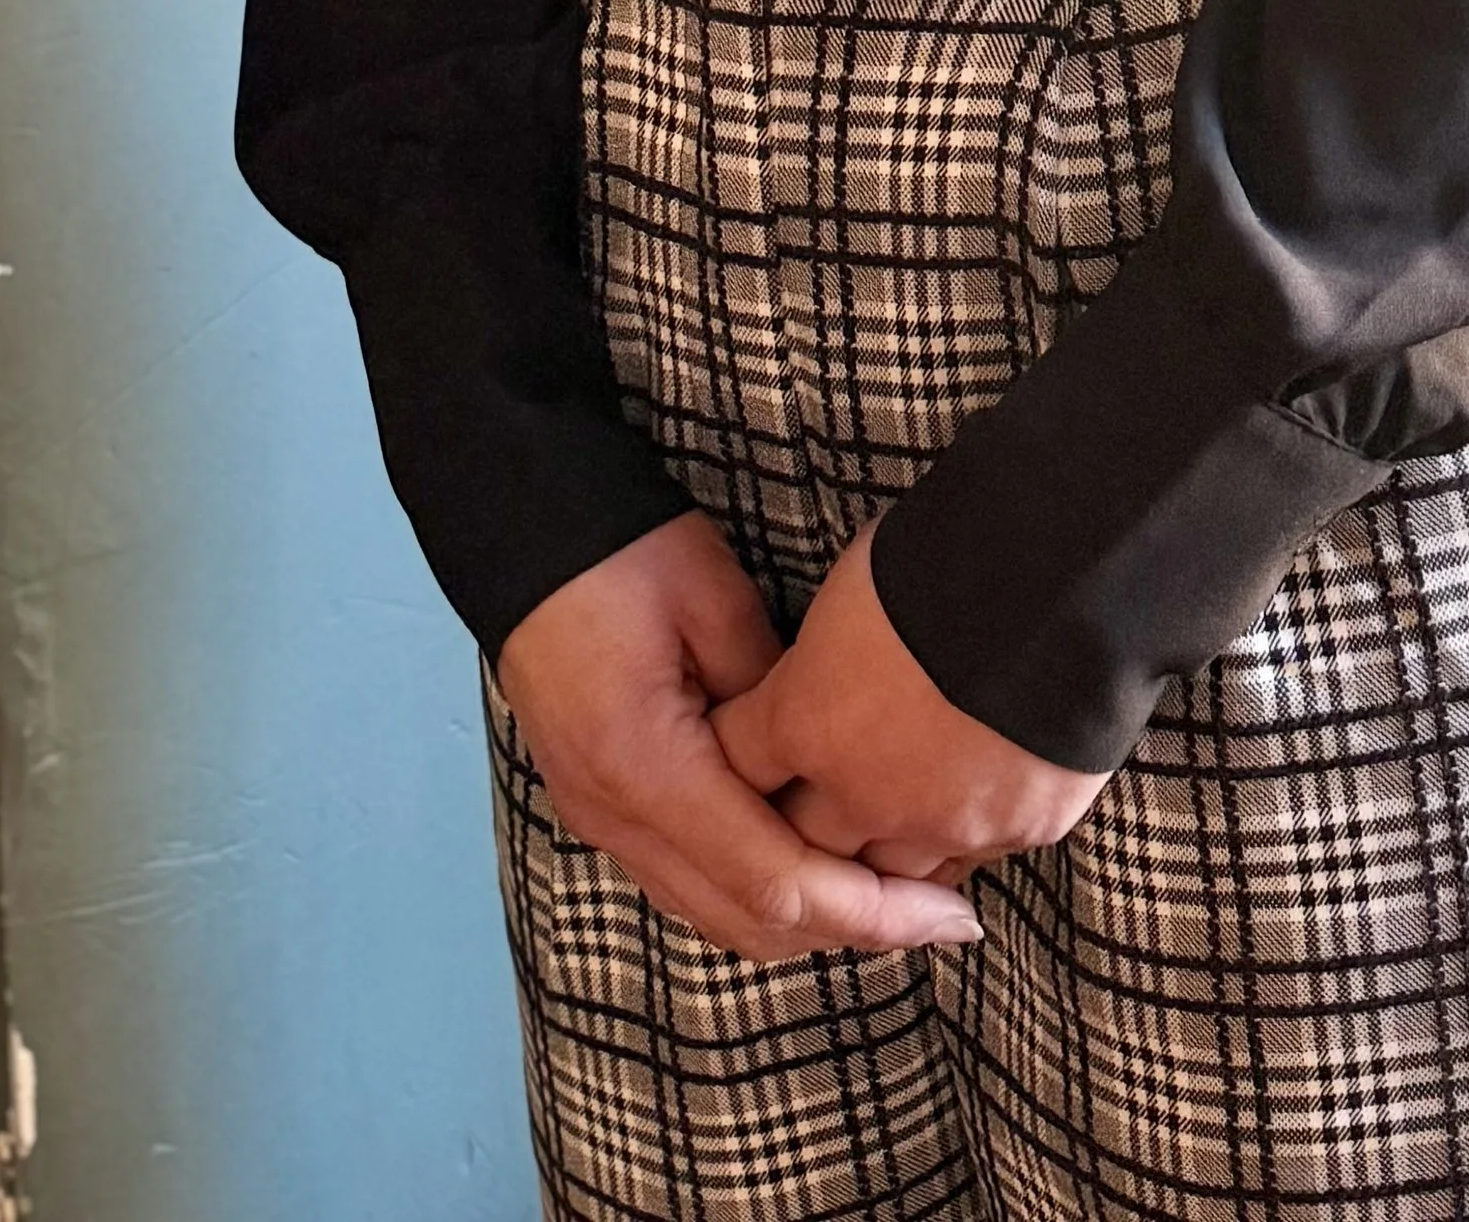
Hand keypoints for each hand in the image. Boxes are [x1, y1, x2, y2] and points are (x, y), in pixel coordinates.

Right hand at [494, 512, 981, 962]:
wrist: (523, 537)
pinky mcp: (607, 807)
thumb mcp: (717, 603)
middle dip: (850, 931)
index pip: (771, 879)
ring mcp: (604, 822)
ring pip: (716, 913)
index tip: (945, 914)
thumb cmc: (622, 552)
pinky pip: (691, 881)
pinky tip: (817, 867)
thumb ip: (779, 698)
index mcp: (647, 770)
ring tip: (895, 904)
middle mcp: (618, 819)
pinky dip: (760, 891)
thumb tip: (830, 760)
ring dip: (806, 920)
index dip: (864, 910)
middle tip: (942, 918)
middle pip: (747, 918)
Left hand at [711, 522, 1111, 882]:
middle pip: (806, 844)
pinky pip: (975, 855)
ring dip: (883, 850)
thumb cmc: (949, 552)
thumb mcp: (860, 575)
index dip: (739, 751)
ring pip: (890, 874)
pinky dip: (961, 838)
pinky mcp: (1018, 827)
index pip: (741, 761)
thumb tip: (838, 644)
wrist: (1064, 580)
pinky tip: (964, 812)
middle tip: (807, 806)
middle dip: (800, 825)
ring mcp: (943, 820)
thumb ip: (832, 640)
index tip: (743, 741)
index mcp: (807, 719)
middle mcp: (864, 791)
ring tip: (887, 827)